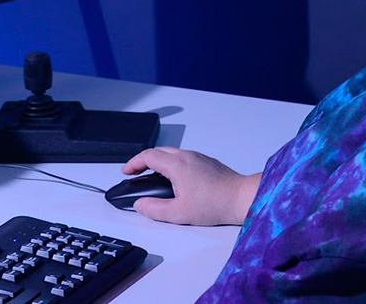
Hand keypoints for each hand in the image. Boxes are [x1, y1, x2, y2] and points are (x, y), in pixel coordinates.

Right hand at [122, 146, 261, 225]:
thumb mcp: (178, 213)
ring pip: (171, 153)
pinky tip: (172, 179)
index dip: (133, 163)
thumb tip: (140, 204)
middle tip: (134, 173)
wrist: (239, 197)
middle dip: (143, 161)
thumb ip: (155, 209)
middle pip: (159, 151)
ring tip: (151, 177)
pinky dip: (170, 163)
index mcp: (177, 165)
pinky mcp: (206, 161)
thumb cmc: (214, 204)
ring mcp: (198, 157)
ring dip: (157, 161)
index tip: (126, 171)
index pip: (148, 156)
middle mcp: (187, 156)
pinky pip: (183, 157)